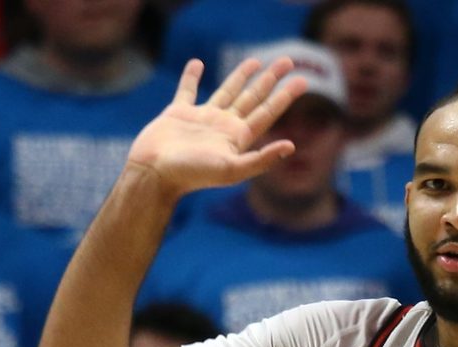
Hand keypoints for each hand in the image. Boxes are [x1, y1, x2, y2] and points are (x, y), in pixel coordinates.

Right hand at [127, 56, 309, 198]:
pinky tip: (198, 64)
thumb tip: (292, 146)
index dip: (285, 97)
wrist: (154, 173)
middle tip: (287, 60)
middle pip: (253, 98)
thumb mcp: (232, 170)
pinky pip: (187, 90)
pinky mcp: (178, 113)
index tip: (303, 81)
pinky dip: (191, 76)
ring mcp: (202, 119)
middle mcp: (223, 126)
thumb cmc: (192, 175)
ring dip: (241, 76)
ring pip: (227, 91)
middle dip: (270, 80)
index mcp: (238, 138)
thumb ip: (262, 159)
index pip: (267, 112)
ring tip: (255, 61)